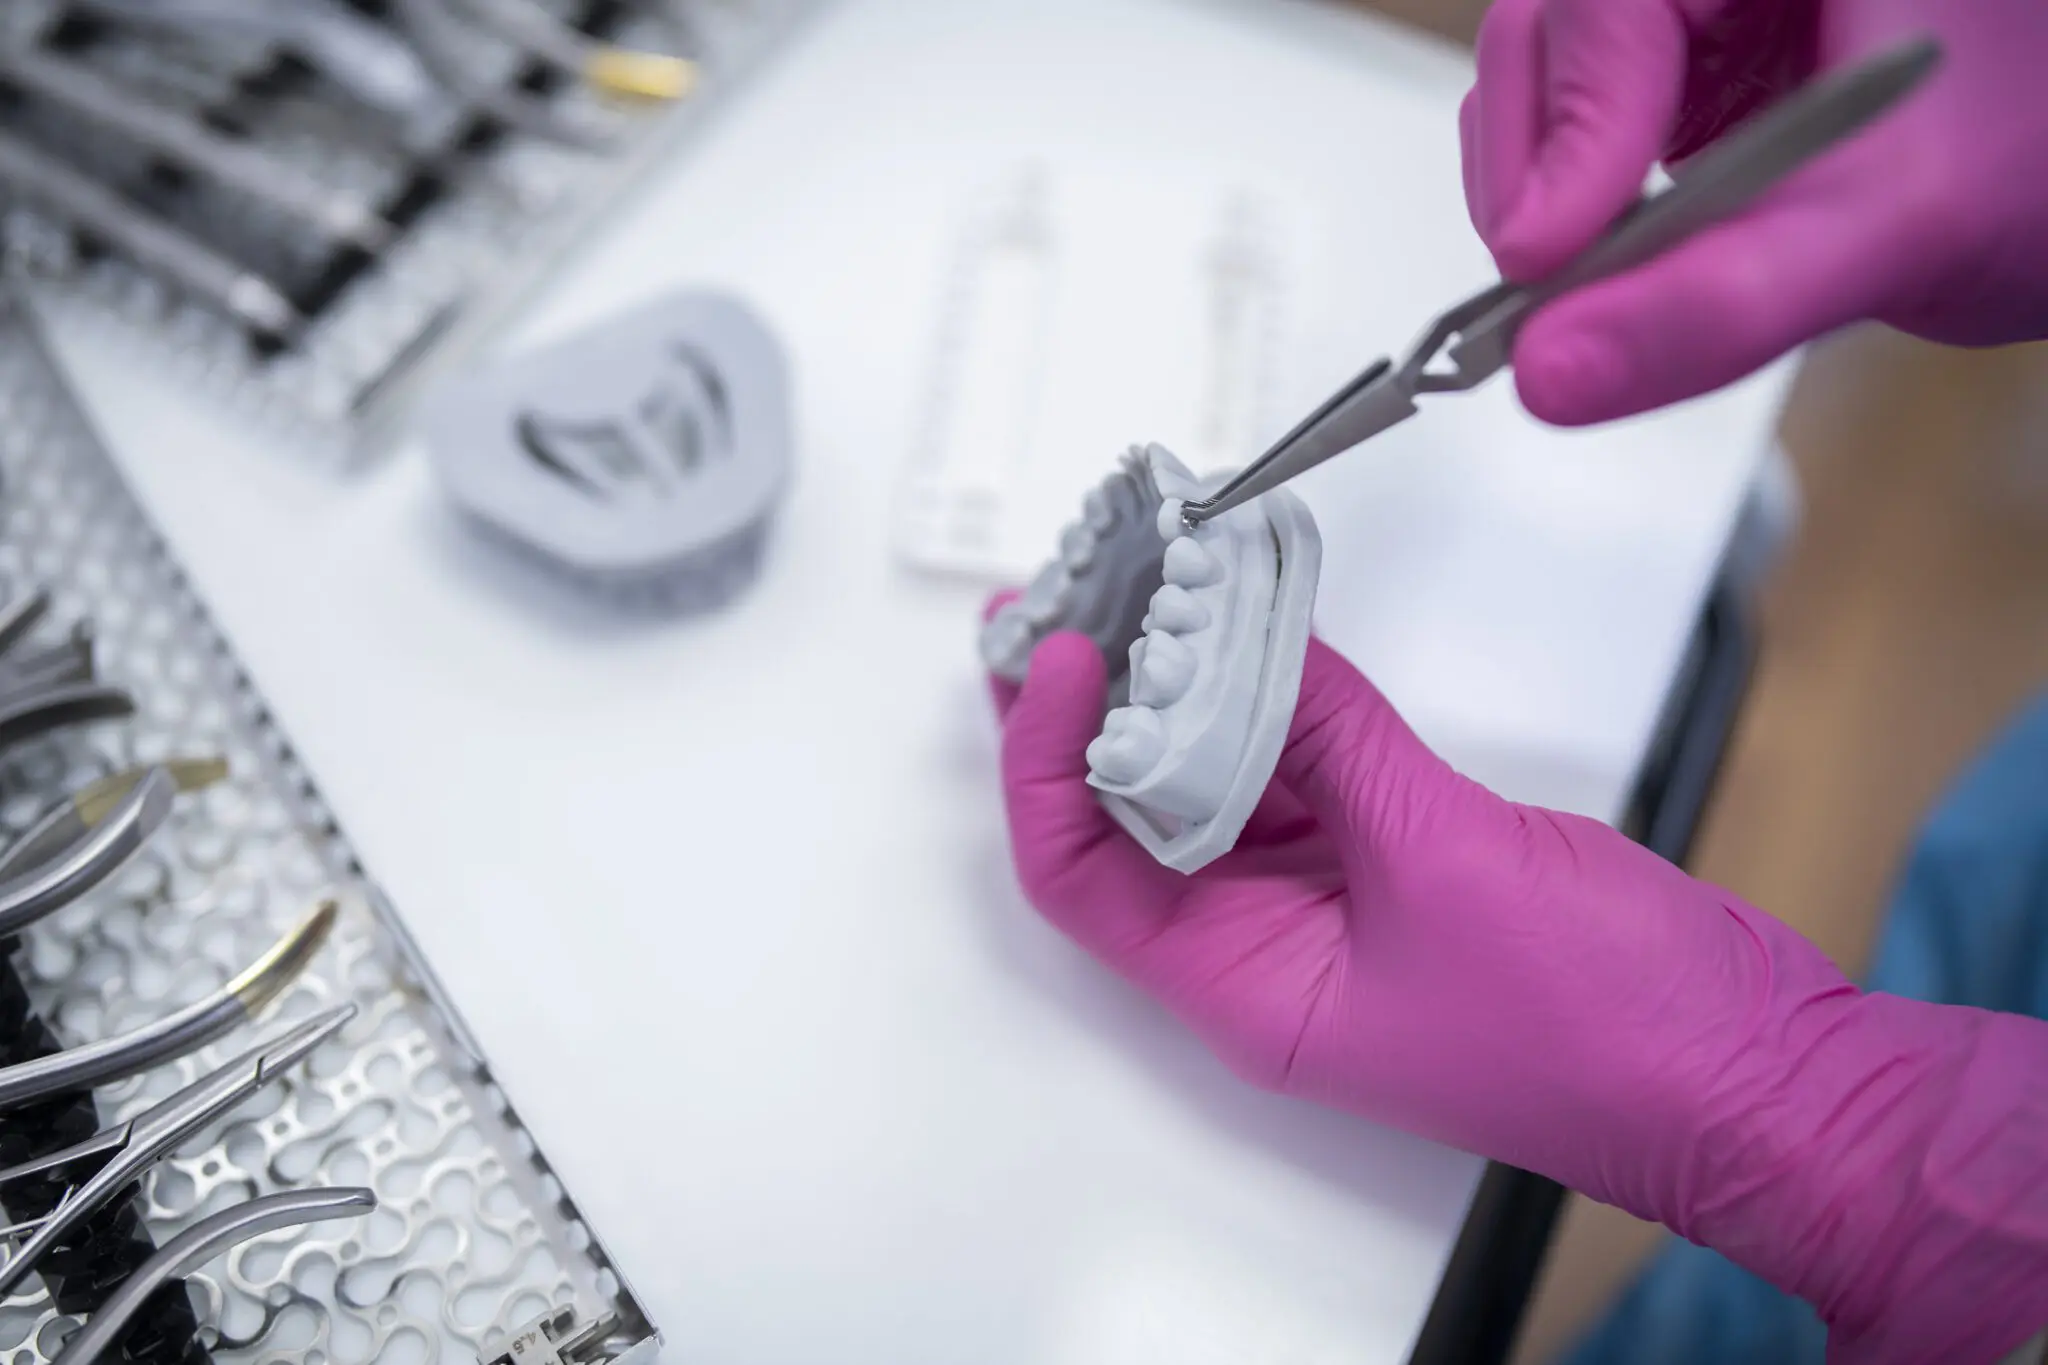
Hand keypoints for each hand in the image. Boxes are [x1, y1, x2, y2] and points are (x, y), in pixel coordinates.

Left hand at [990, 620, 2047, 1361]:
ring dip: (1178, 686)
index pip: (1079, 873)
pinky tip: (1259, 620)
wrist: (1751, 1070)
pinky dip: (1278, 692)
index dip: (1043, 760)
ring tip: (1143, 583)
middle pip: (1129, 817)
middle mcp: (1264, 945)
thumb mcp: (1441, 858)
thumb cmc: (1603, 1030)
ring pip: (1214, 780)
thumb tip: (1244, 643)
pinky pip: (1302, 763)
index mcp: (1242, 986)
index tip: (1056, 655)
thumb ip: (1330, 737)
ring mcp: (1330, 899)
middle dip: (1089, 705)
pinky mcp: (1395, 856)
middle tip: (1058, 595)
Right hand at [1461, 0, 2047, 424]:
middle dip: (1537, 166)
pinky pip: (1584, 118)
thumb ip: (1722, 302)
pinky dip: (1578, 206)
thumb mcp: (1891, 234)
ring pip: (1551, 76)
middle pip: (1557, 26)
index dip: (1572, 116)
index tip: (1546, 256)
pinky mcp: (1691, 61)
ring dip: (1547, 195)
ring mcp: (1708, 5)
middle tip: (1546, 288)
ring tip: (1593, 287)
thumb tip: (1551, 369)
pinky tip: (1624, 264)